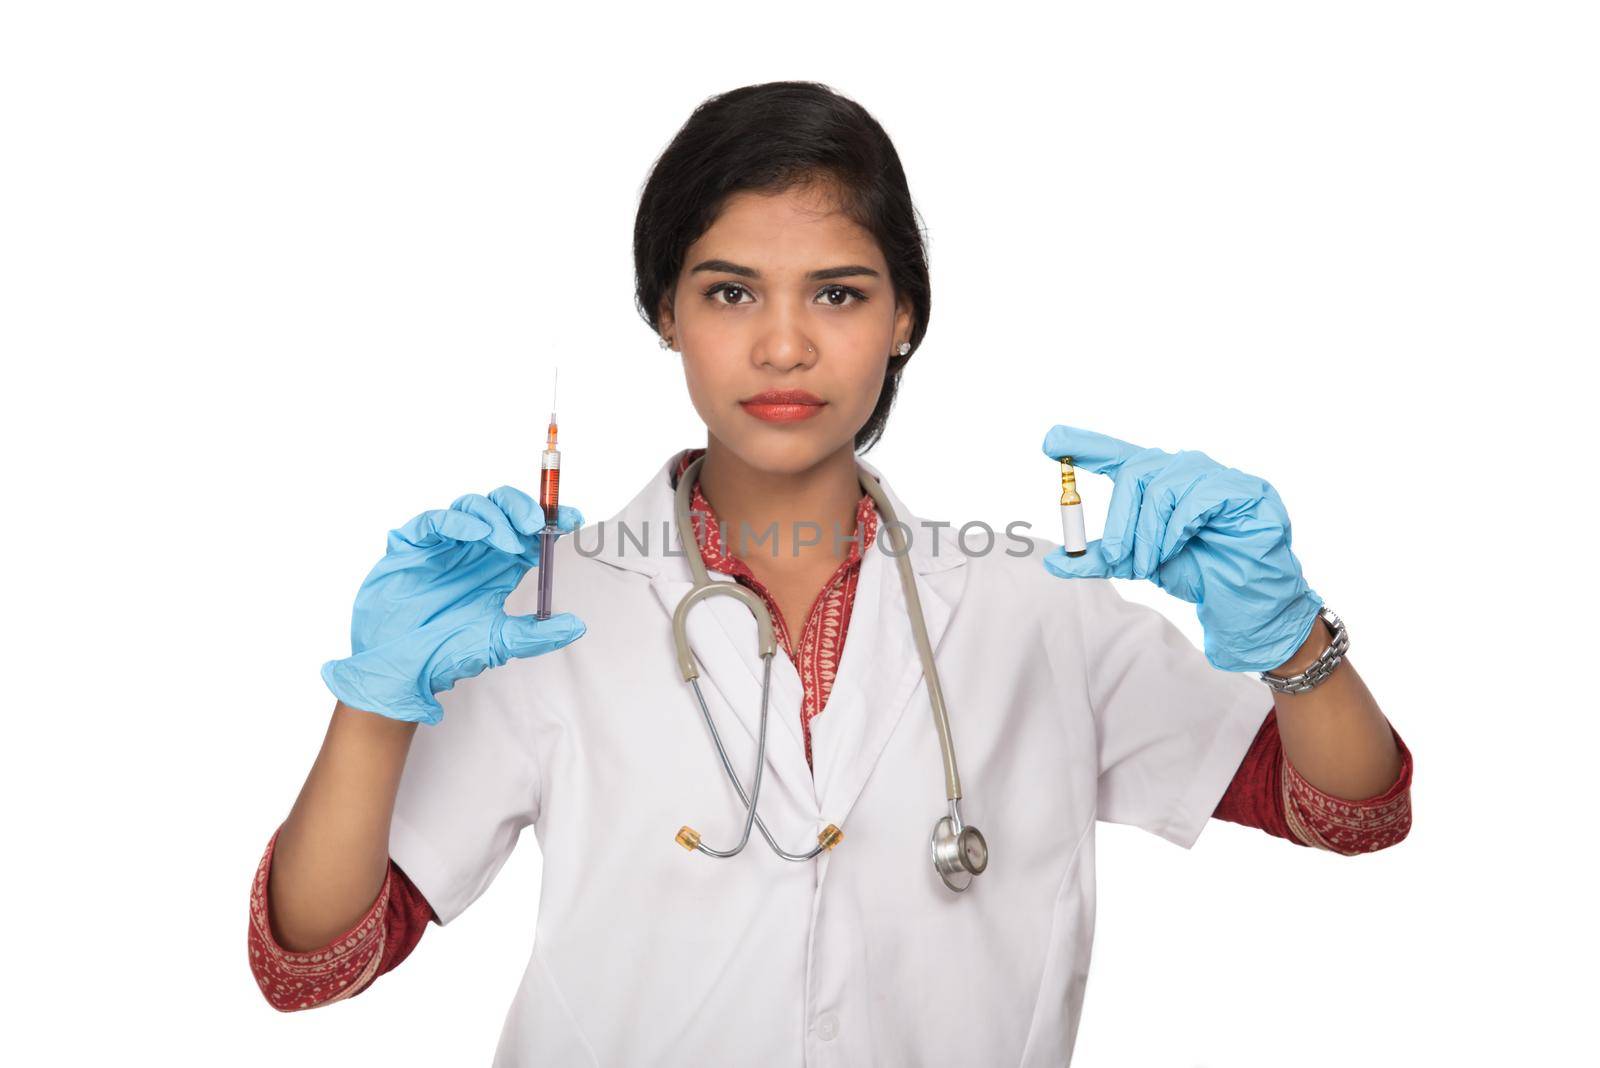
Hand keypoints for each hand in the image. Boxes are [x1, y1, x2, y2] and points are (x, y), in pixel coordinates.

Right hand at [320, 487, 586, 724]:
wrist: (400, 669)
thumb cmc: (445, 654)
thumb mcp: (499, 644)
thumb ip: (537, 634)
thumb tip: (578, 626)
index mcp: (498, 567)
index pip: (530, 532)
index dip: (551, 520)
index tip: (574, 519)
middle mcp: (474, 550)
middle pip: (504, 509)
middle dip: (524, 509)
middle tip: (538, 524)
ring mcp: (443, 545)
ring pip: (473, 506)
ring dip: (496, 517)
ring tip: (510, 542)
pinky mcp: (412, 546)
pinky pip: (434, 521)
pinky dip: (458, 522)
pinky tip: (475, 533)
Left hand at [1040, 425, 1322, 672]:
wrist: (1244, 600)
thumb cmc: (1198, 572)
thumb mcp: (1139, 565)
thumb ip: (1100, 559)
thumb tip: (1054, 561)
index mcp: (1157, 481)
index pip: (1116, 453)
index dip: (1084, 445)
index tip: (1049, 440)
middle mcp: (1183, 469)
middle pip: (1133, 472)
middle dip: (1118, 521)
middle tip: (1117, 559)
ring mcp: (1214, 474)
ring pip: (1160, 487)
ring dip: (1146, 534)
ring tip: (1148, 565)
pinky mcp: (1241, 489)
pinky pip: (1194, 499)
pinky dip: (1175, 530)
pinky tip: (1176, 550)